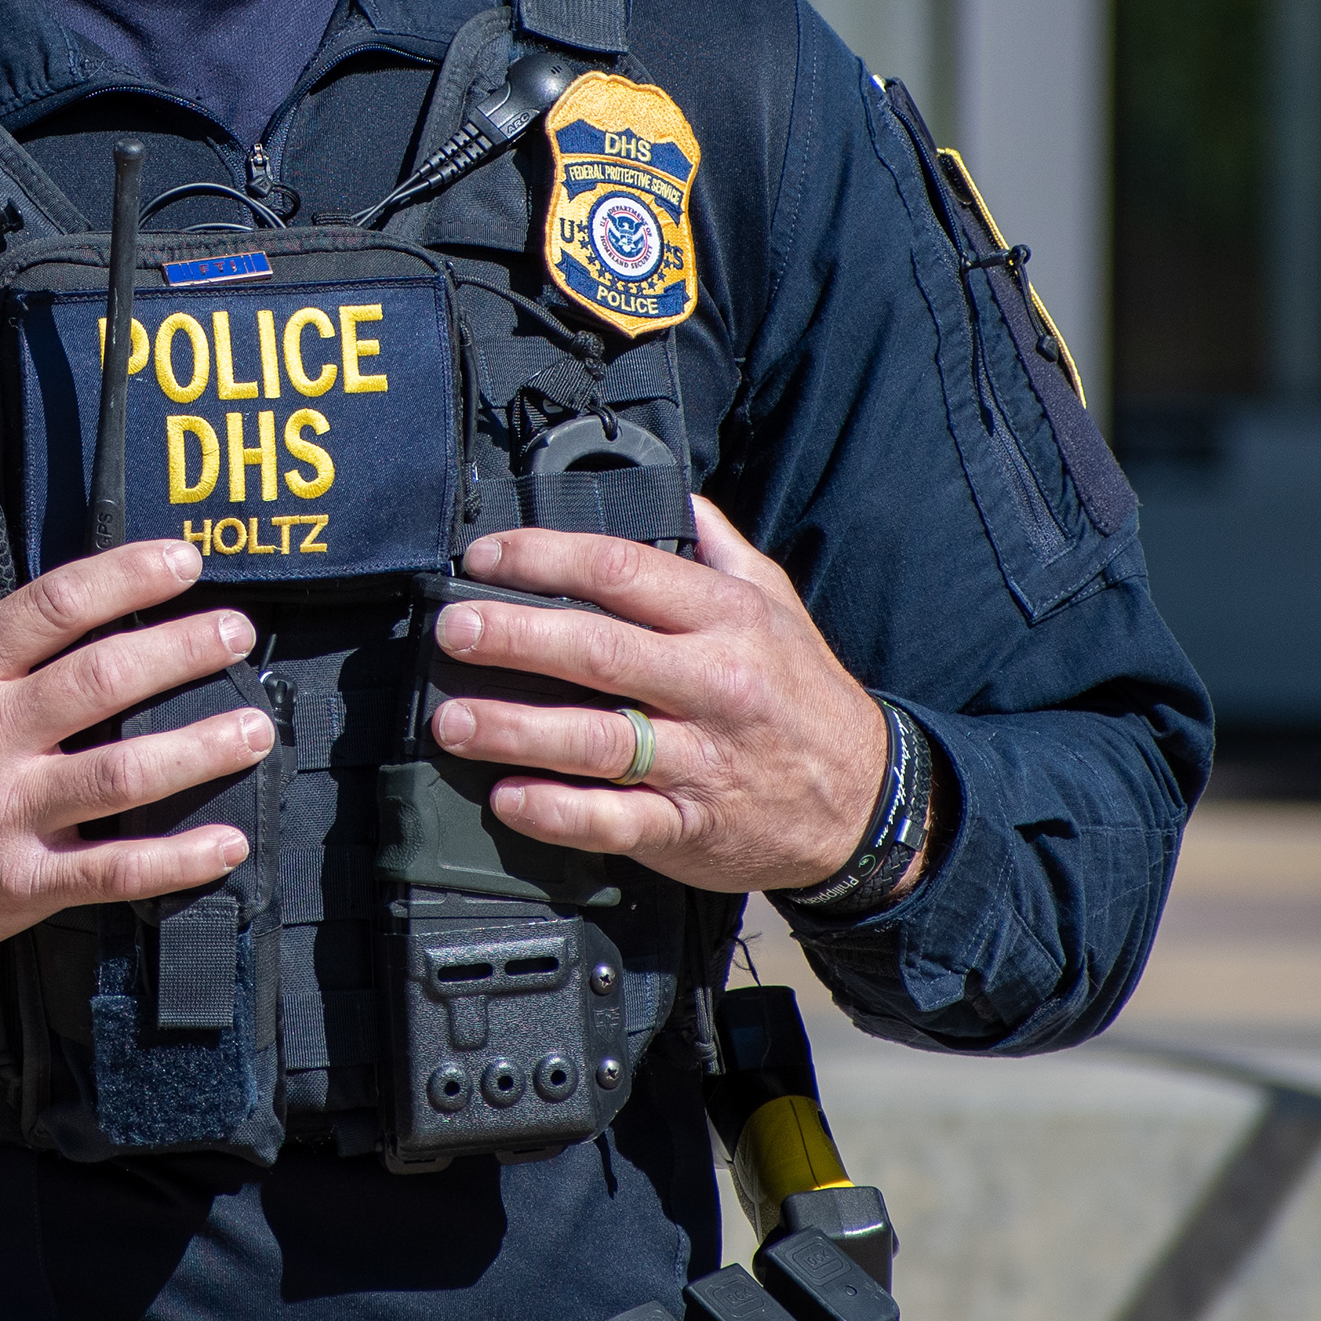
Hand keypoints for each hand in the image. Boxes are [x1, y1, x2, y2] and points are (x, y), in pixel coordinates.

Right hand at [0, 539, 269, 979]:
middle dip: (185, 649)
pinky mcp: (20, 883)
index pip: (54, 607)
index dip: (128, 576)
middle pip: (106, 679)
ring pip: (127, 772)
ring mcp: (5, 813)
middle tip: (236, 633)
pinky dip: (180, 858)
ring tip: (254, 727)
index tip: (184, 561)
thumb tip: (70, 615)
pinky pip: (116, 869)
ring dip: (203, 746)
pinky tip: (226, 842)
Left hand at [426, 502, 897, 898]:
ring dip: (515, 729)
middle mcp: (713, 684)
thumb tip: (672, 494)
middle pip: (599, 650)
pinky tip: (509, 799)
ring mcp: (702, 759)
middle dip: (515, 636)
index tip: (485, 559)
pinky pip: (616, 820)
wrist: (867, 803)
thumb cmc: (803, 695)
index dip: (545, 558)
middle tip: (453, 630)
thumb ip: (719, 547)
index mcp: (726, 619)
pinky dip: (558, 812)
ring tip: (453, 719)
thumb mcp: (777, 603)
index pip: (623, 571)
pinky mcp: (691, 826)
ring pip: (598, 739)